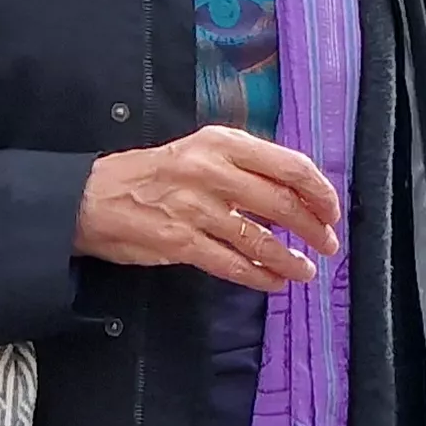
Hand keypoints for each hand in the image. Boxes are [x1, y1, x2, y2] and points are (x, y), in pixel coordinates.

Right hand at [76, 125, 341, 293]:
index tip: (332, 210)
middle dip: (313, 228)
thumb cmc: (154, 175)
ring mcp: (196, 208)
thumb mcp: (200, 153)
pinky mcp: (181, 242)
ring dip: (291, 259)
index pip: (288, 165)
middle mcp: (212, 171)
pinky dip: (259, 276)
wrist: (94, 198)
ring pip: (260, 239)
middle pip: (281, 203)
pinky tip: (273, 282)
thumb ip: (244, 167)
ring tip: (306, 270)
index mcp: (222, 144)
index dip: (319, 191)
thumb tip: (293, 193)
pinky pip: (232, 264)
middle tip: (328, 243)